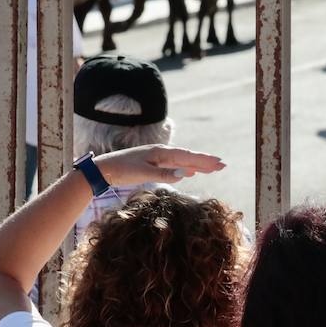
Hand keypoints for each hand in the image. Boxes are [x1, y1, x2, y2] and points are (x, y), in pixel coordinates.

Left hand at [95, 145, 224, 186]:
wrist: (103, 169)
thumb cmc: (122, 171)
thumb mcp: (144, 173)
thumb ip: (165, 174)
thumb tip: (186, 173)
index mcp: (161, 152)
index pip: (187, 156)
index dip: (204, 160)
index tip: (219, 163)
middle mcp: (161, 153)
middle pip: (188, 157)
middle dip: (205, 161)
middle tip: (222, 165)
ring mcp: (157, 158)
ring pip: (182, 161)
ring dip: (197, 165)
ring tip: (212, 168)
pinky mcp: (153, 164)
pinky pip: (175, 165)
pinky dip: (185, 168)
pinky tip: (190, 172)